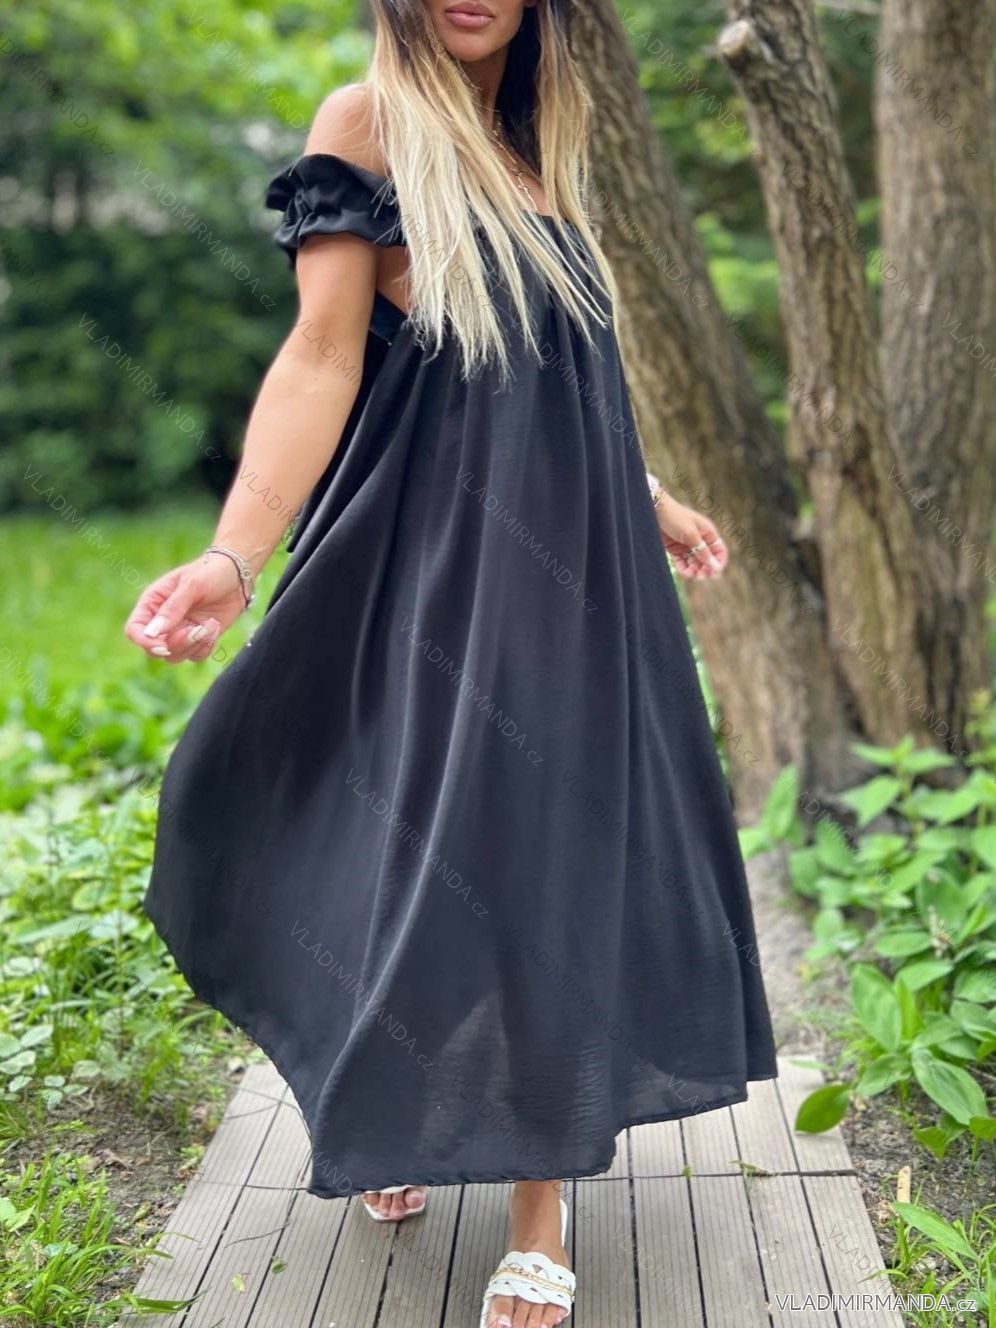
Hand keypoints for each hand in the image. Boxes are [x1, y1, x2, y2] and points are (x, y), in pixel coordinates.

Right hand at [123, 554, 248, 662]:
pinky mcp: (198, 639)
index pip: (134, 630)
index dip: (144, 642)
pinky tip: (214, 627)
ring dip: (194, 645)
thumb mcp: (192, 586)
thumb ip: (172, 609)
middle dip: (176, 645)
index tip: (163, 646)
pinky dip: (206, 647)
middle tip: (197, 630)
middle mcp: (162, 620)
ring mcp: (179, 631)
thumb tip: (152, 633)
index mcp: (152, 602)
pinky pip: (195, 656)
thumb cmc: (211, 572)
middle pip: (154, 649)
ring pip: (175, 656)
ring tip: (211, 624)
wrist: (238, 575)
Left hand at [653, 492, 727, 579]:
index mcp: (708, 532)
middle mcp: (699, 539)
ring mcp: (687, 544)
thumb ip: (703, 552)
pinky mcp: (675, 548)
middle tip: (700, 576)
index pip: (719, 551)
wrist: (652, 510)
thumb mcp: (691, 535)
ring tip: (689, 575)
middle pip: (707, 559)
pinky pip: (683, 562)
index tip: (714, 573)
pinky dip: (684, 568)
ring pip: (695, 562)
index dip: (718, 563)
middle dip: (705, 569)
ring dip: (694, 570)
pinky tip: (683, 572)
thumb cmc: (674, 517)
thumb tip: (716, 567)